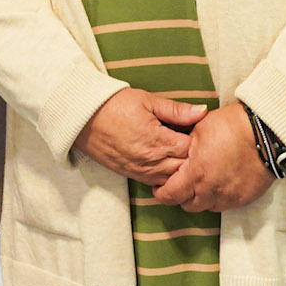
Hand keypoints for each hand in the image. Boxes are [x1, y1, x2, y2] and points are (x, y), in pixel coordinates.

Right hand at [74, 88, 206, 186]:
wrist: (83, 118)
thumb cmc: (114, 105)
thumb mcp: (147, 100)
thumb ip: (176, 110)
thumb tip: (202, 111)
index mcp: (158, 140)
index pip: (192, 149)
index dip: (200, 141)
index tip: (201, 132)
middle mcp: (151, 161)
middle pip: (185, 168)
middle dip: (194, 158)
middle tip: (197, 145)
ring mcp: (142, 171)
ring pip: (173, 180)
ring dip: (181, 170)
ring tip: (184, 155)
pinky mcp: (132, 176)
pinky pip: (157, 184)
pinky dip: (167, 177)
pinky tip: (169, 164)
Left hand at [153, 101, 275, 212]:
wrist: (266, 134)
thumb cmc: (232, 126)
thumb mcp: (199, 128)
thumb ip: (184, 146)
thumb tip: (176, 151)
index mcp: (195, 174)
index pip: (170, 195)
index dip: (161, 192)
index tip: (159, 186)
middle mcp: (210, 191)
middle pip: (186, 205)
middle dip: (180, 196)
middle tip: (180, 182)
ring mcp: (228, 197)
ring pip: (206, 207)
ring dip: (200, 198)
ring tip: (202, 182)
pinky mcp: (243, 199)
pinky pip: (225, 205)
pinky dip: (218, 197)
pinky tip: (220, 183)